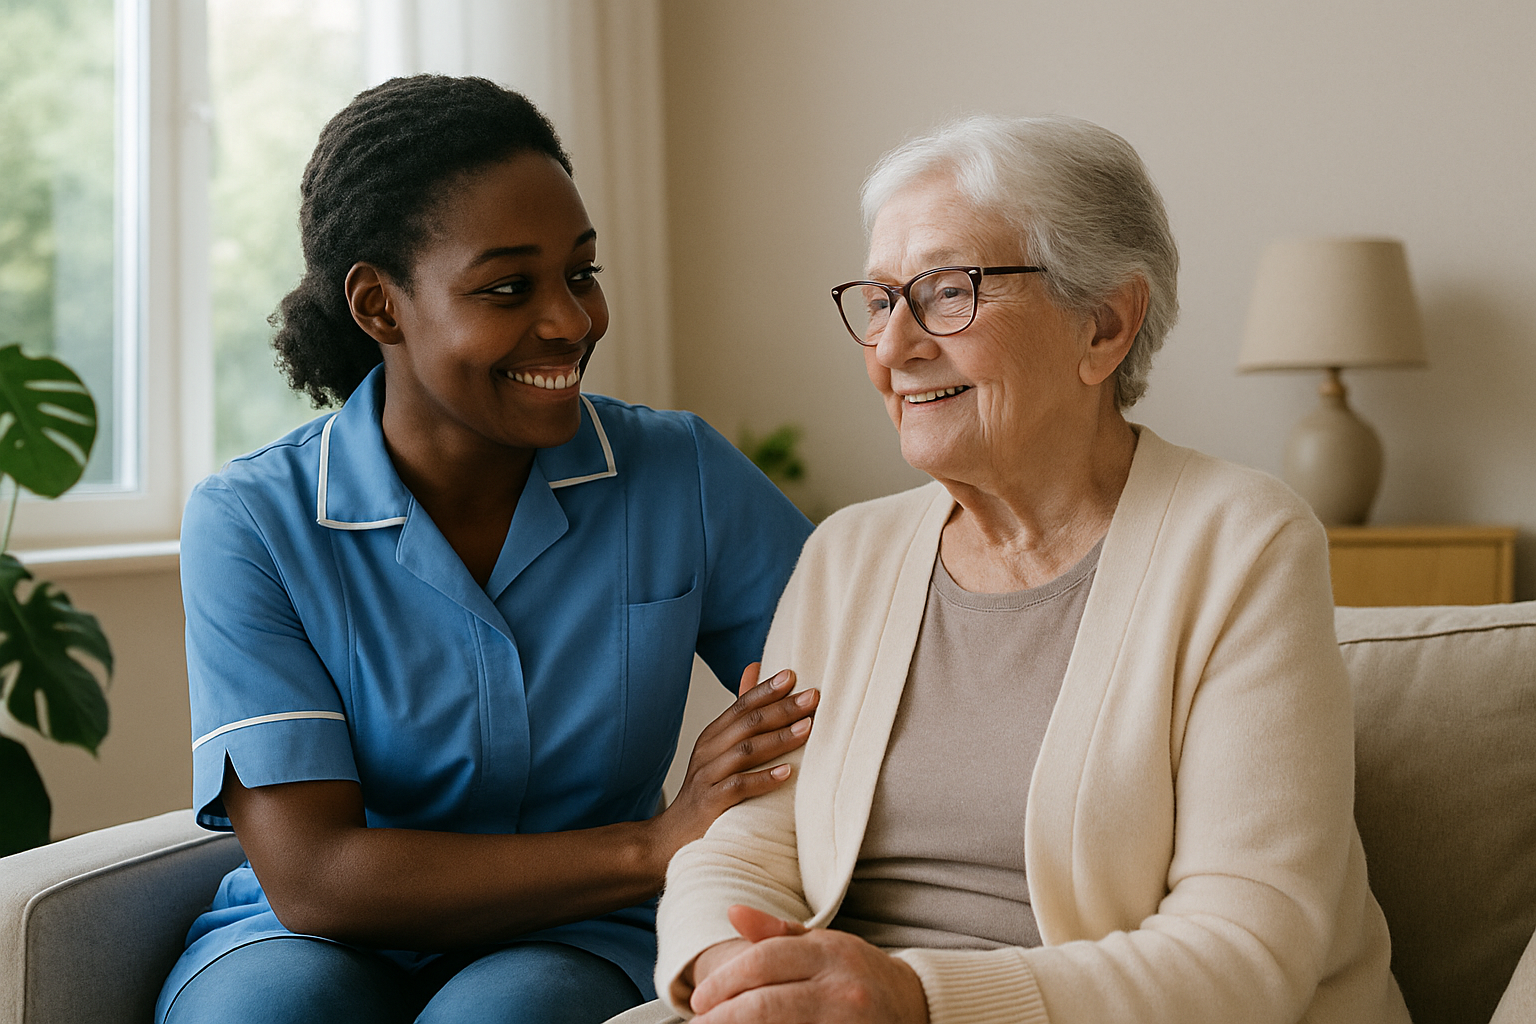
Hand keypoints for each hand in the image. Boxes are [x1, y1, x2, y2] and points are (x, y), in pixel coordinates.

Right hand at [648, 664, 816, 868]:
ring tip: (807, 729)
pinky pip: (738, 787)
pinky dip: (763, 779)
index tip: (793, 675)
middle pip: (747, 723)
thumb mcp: (721, 751)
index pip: (741, 705)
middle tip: (812, 697)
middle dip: (782, 708)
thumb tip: (754, 668)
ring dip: (778, 739)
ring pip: (745, 751)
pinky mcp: (710, 802)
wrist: (673, 836)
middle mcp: (708, 751)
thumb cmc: (708, 790)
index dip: (766, 689)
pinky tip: (786, 773)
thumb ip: (740, 715)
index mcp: (713, 735)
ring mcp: (707, 776)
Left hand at [689, 905, 928, 1023]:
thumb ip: (776, 932)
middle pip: (766, 1003)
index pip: (764, 960)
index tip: (700, 1000)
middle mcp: (840, 988)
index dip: (725, 981)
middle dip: (724, 1017)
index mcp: (829, 952)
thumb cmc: (859, 974)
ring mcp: (847, 1022)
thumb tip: (733, 912)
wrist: (915, 1006)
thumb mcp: (824, 944)